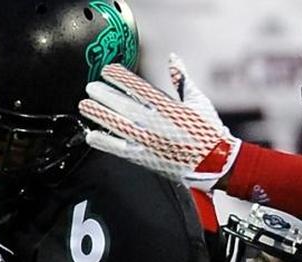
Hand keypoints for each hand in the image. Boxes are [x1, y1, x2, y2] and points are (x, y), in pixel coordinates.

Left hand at [79, 55, 240, 191]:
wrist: (216, 163)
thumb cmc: (209, 131)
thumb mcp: (198, 101)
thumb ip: (182, 79)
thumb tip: (173, 58)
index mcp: (169, 107)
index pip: (139, 88)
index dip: (121, 78)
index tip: (108, 70)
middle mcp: (157, 124)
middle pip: (124, 106)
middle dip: (105, 95)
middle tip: (90, 87)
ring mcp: (150, 142)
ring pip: (119, 126)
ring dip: (100, 115)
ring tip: (85, 106)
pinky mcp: (146, 159)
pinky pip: (120, 150)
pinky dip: (104, 143)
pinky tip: (91, 136)